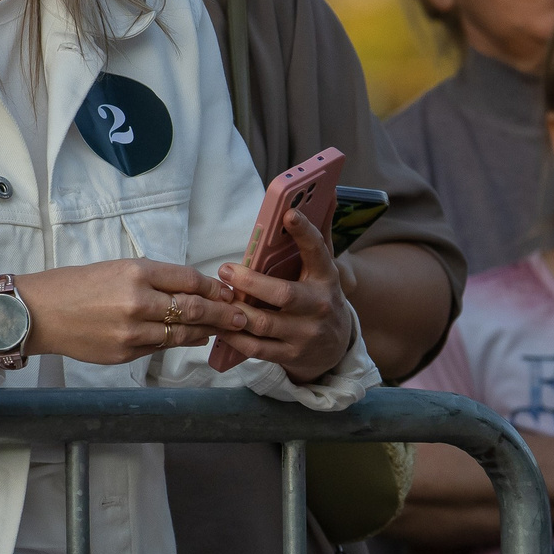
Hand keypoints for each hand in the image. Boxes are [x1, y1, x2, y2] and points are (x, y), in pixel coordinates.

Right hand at [2, 261, 240, 367]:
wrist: (37, 313)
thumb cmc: (74, 285)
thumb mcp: (114, 269)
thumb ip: (152, 279)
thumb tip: (190, 291)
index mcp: (135, 272)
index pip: (188, 279)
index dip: (214, 287)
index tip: (229, 291)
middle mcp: (137, 302)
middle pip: (194, 309)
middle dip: (222, 313)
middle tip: (241, 316)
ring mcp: (132, 332)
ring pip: (182, 333)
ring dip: (204, 331)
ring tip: (220, 328)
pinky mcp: (125, 354)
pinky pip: (160, 348)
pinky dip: (178, 343)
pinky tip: (189, 339)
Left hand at [208, 209, 356, 381]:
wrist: (335, 348)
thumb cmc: (318, 298)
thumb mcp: (322, 271)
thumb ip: (315, 239)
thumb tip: (319, 198)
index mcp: (326, 278)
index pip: (318, 252)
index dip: (304, 233)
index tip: (289, 213)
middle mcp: (319, 306)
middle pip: (282, 294)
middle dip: (250, 282)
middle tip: (225, 270)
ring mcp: (305, 334)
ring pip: (264, 323)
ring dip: (236, 310)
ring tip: (217, 296)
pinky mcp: (291, 355)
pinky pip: (256, 347)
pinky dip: (234, 336)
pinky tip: (220, 324)